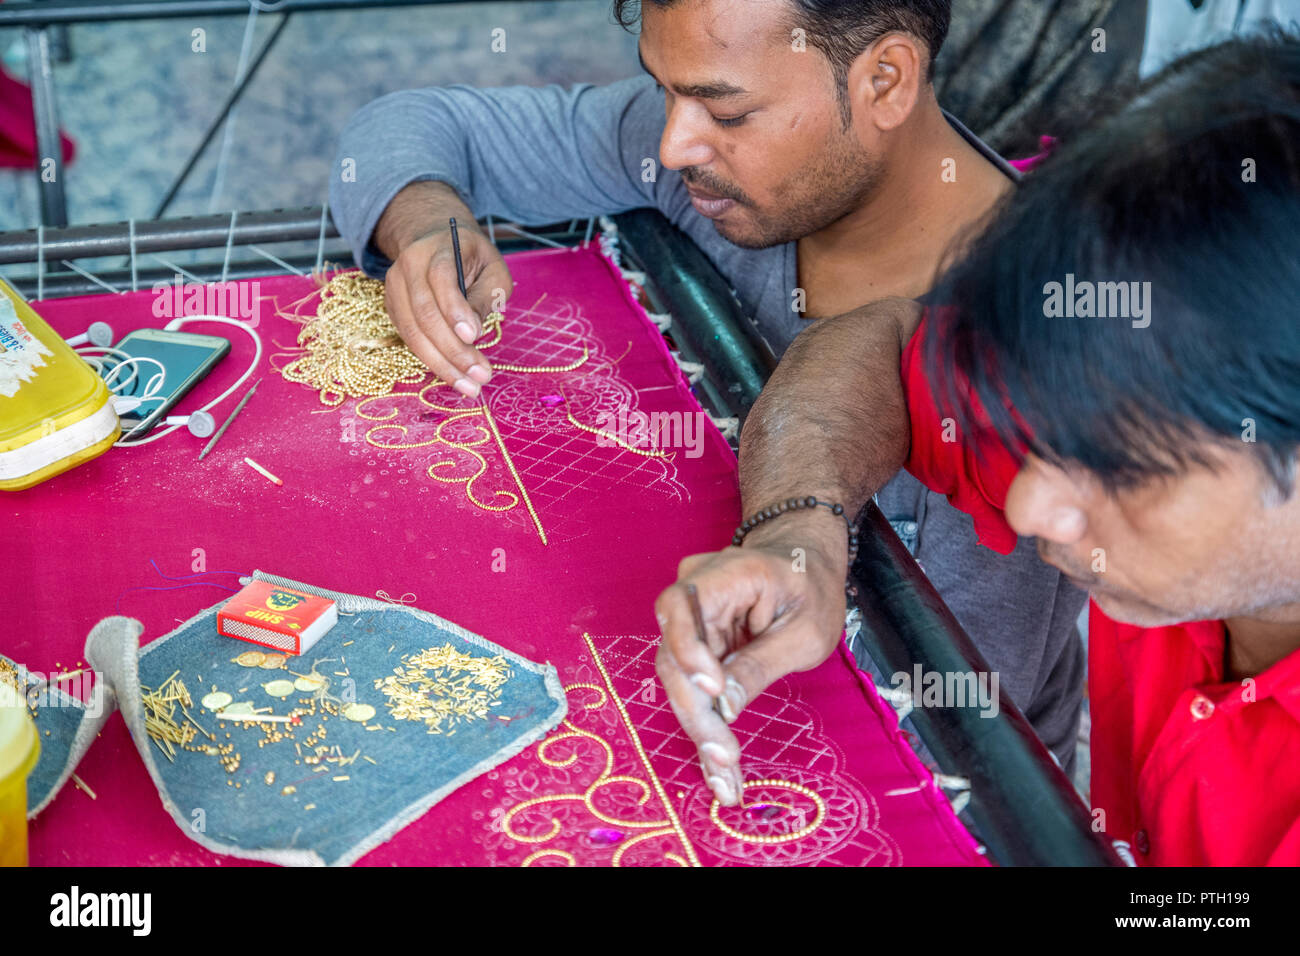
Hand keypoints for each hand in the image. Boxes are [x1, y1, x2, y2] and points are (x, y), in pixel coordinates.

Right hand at [383, 220, 512, 398]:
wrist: (433, 242)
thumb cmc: (473, 259)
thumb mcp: (493, 270)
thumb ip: (486, 296)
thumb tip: (472, 334)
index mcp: (438, 249)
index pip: (441, 278)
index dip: (455, 309)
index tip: (474, 337)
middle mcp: (409, 266)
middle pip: (425, 312)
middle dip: (453, 350)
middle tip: (480, 376)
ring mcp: (395, 287)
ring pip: (413, 332)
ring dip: (442, 364)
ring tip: (470, 386)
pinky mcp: (392, 308)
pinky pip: (409, 340)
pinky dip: (432, 361)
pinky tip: (454, 376)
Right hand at [653, 515, 848, 805]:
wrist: (804, 562)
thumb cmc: (812, 589)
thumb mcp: (806, 631)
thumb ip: (761, 663)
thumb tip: (724, 707)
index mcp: (726, 574)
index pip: (681, 608)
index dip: (689, 652)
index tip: (716, 691)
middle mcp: (694, 591)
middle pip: (675, 655)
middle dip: (697, 713)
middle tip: (723, 762)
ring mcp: (690, 617)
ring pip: (680, 678)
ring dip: (700, 728)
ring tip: (723, 778)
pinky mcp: (695, 642)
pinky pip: (693, 682)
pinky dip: (708, 721)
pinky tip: (719, 762)